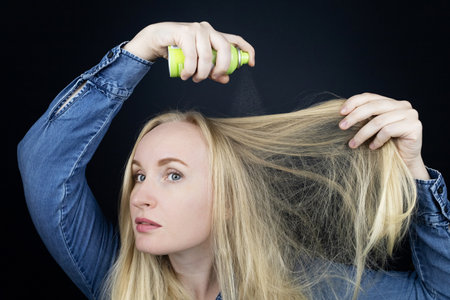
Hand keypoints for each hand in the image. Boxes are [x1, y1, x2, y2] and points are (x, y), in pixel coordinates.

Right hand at [123, 21, 254, 83]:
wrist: (156, 40)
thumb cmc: (178, 51)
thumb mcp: (198, 63)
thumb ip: (212, 71)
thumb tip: (225, 79)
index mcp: (214, 35)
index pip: (236, 39)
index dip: (247, 50)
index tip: (251, 64)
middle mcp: (208, 30)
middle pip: (225, 49)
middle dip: (222, 68)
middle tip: (213, 78)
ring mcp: (197, 29)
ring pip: (207, 56)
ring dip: (201, 73)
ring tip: (193, 78)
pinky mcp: (184, 32)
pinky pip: (192, 56)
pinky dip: (189, 70)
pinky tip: (185, 75)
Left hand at [339, 93, 429, 179]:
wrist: (405, 162)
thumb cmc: (386, 145)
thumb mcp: (372, 128)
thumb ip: (364, 118)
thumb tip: (342, 113)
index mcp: (391, 102)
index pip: (370, 97)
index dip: (354, 102)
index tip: (340, 112)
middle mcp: (403, 105)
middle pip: (373, 106)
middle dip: (354, 117)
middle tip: (342, 127)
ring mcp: (410, 115)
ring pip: (379, 121)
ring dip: (362, 134)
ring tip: (353, 144)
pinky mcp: (414, 126)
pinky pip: (388, 131)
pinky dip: (377, 140)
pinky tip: (373, 147)